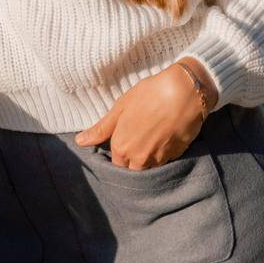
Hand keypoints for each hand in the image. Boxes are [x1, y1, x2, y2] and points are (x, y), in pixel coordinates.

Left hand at [72, 63, 213, 169]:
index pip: (116, 164)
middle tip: (138, 141)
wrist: (184, 93)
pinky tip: (164, 140)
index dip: (119, 154)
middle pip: (132, 169)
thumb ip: (100, 129)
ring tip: (151, 139)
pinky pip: (164, 164)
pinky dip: (162, 157)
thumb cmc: (149, 95)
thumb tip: (79, 142)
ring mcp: (159, 160)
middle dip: (132, 161)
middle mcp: (138, 158)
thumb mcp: (120, 108)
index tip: (124, 143)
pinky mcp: (177, 157)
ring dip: (147, 160)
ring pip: (148, 169)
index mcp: (121, 147)